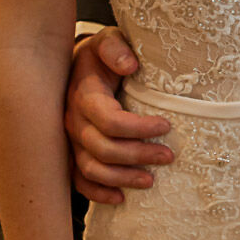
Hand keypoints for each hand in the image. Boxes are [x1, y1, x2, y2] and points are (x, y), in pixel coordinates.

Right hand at [67, 28, 171, 203]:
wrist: (77, 65)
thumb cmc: (101, 55)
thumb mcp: (108, 41)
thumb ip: (116, 48)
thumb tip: (130, 64)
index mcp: (83, 95)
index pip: (109, 121)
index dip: (139, 129)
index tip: (167, 126)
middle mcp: (73, 121)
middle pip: (102, 149)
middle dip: (138, 156)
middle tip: (169, 156)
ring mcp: (70, 140)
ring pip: (90, 169)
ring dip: (121, 178)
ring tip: (151, 181)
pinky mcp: (72, 151)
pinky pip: (78, 179)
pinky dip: (97, 192)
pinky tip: (119, 198)